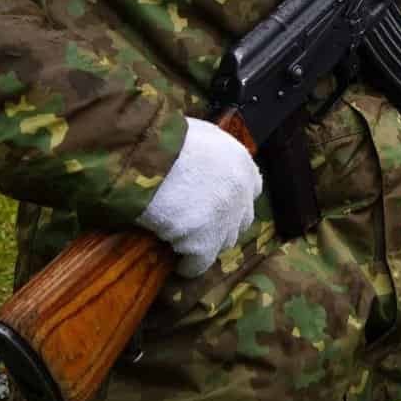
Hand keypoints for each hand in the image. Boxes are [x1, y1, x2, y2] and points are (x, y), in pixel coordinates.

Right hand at [136, 117, 263, 276]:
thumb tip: (204, 162)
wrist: (149, 154)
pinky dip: (188, 266)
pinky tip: (177, 265)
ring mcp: (225, 218)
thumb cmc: (167, 137)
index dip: (232, 198)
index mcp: (243, 164)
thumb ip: (213, 152)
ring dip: (207, 244)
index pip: (252, 190)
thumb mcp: (202, 134)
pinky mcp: (203, 240)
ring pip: (223, 243)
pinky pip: (199, 264)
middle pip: (240, 220)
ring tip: (185, 244)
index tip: (215, 202)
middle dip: (223, 224)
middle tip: (198, 226)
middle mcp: (241, 193)